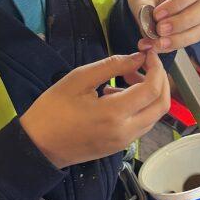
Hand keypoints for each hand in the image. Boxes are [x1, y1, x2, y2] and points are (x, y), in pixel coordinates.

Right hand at [20, 51, 169, 169]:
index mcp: (115, 114)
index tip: (147, 52)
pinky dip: (139, 106)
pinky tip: (116, 96)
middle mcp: (126, 131)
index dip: (156, 67)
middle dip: (159, 80)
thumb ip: (112, 66)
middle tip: (142, 64)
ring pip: (153, 115)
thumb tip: (138, 57)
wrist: (37, 147)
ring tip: (125, 78)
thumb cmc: (52, 110)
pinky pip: (141, 124)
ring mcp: (124, 142)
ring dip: (149, 93)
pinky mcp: (120, 146)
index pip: (152, 89)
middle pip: (161, 105)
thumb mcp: (78, 79)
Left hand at [128, 0, 199, 52]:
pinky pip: (194, 40)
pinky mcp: (199, 29)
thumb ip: (143, 6)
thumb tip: (149, 28)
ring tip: (159, 43)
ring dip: (180, 38)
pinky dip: (176, 44)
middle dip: (180, 22)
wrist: (149, 5)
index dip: (177, 4)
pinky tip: (161, 46)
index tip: (157, 14)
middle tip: (159, 30)